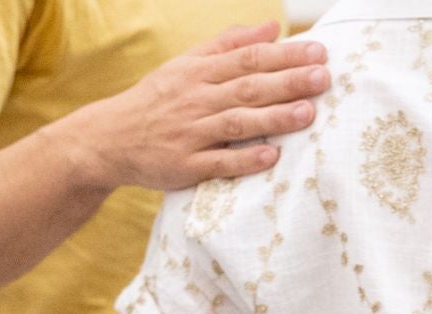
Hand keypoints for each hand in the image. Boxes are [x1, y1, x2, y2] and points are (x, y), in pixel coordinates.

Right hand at [72, 23, 330, 192]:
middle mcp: (195, 100)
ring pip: (236, 123)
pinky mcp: (183, 166)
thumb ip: (229, 45)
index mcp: (198, 72)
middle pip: (247, 87)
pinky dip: (244, 160)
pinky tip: (271, 157)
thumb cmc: (157, 100)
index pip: (247, 59)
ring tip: (307, 114)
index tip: (317, 52)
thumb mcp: (187, 64)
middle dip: (287, 82)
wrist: (108, 139)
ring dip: (273, 118)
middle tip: (323, 78)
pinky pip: (217, 163)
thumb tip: (272, 28)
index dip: (284, 55)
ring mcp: (189, 134)